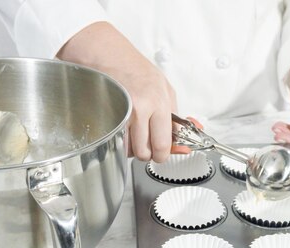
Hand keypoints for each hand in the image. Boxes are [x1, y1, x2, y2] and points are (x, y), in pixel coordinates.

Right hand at [58, 22, 175, 161]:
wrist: (104, 52)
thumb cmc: (133, 67)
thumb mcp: (162, 87)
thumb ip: (173, 115)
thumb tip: (185, 136)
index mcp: (160, 101)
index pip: (165, 142)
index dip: (165, 154)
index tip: (164, 154)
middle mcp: (142, 108)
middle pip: (146, 152)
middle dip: (148, 154)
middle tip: (147, 145)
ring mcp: (122, 112)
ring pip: (130, 150)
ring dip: (132, 148)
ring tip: (133, 133)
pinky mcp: (106, 115)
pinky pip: (115, 141)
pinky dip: (119, 141)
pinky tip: (121, 129)